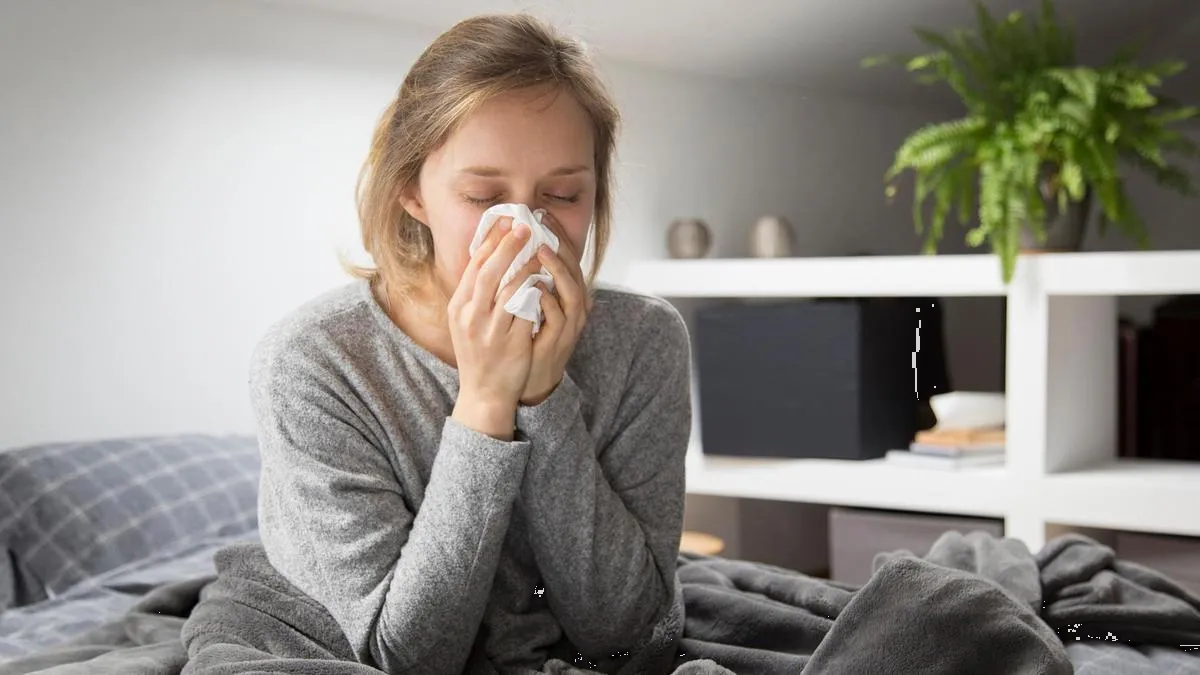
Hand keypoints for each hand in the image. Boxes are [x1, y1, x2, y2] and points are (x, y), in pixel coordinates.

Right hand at [449, 217, 544, 438]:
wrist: (483, 393)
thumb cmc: (478, 353)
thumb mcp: (466, 321)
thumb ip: (476, 293)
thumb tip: (490, 256)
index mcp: (459, 307)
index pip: (474, 266)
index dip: (490, 241)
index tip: (505, 221)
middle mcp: (470, 316)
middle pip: (489, 273)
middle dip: (508, 246)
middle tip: (525, 227)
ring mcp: (490, 331)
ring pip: (509, 290)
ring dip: (526, 266)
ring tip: (540, 251)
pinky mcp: (511, 343)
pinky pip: (525, 311)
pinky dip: (535, 292)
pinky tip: (545, 280)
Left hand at [520, 240, 592, 406]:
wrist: (524, 381)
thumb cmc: (523, 339)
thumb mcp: (525, 303)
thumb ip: (523, 278)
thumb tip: (507, 247)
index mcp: (564, 294)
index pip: (565, 257)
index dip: (555, 235)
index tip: (540, 214)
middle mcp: (573, 307)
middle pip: (574, 269)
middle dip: (560, 245)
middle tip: (542, 224)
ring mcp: (568, 325)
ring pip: (572, 292)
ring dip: (557, 271)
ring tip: (541, 251)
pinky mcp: (559, 342)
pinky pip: (558, 318)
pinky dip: (547, 301)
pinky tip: (534, 287)